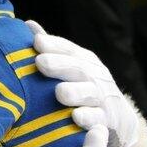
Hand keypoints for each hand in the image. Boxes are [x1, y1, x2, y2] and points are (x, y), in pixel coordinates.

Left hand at [26, 20, 137, 146]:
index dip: (53, 45)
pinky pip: (97, 119)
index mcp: (84, 61)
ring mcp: (101, 99)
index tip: (36, 41)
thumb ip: (51, 48)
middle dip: (59, 64)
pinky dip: (88, 118)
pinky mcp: (105, 121)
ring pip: (89, 93)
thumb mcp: (72, 64)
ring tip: (60, 92)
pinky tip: (76, 117)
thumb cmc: (84, 86)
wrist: (119, 120)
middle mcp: (94, 77)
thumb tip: (28, 24)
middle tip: (41, 62)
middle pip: (78, 68)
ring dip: (74, 92)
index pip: (69, 49)